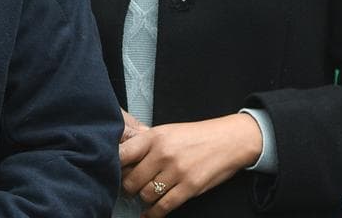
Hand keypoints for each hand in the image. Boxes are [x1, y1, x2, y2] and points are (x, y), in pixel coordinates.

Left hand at [119, 113, 261, 216]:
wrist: (229, 140)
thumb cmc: (195, 136)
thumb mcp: (167, 132)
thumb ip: (146, 145)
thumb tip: (123, 161)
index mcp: (154, 137)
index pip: (122, 154)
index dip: (114, 166)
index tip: (112, 172)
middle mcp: (163, 154)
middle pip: (131, 180)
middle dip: (128, 187)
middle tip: (129, 189)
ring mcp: (177, 171)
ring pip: (146, 194)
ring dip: (143, 199)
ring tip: (144, 196)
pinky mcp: (190, 187)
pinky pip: (164, 206)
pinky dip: (153, 213)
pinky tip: (149, 214)